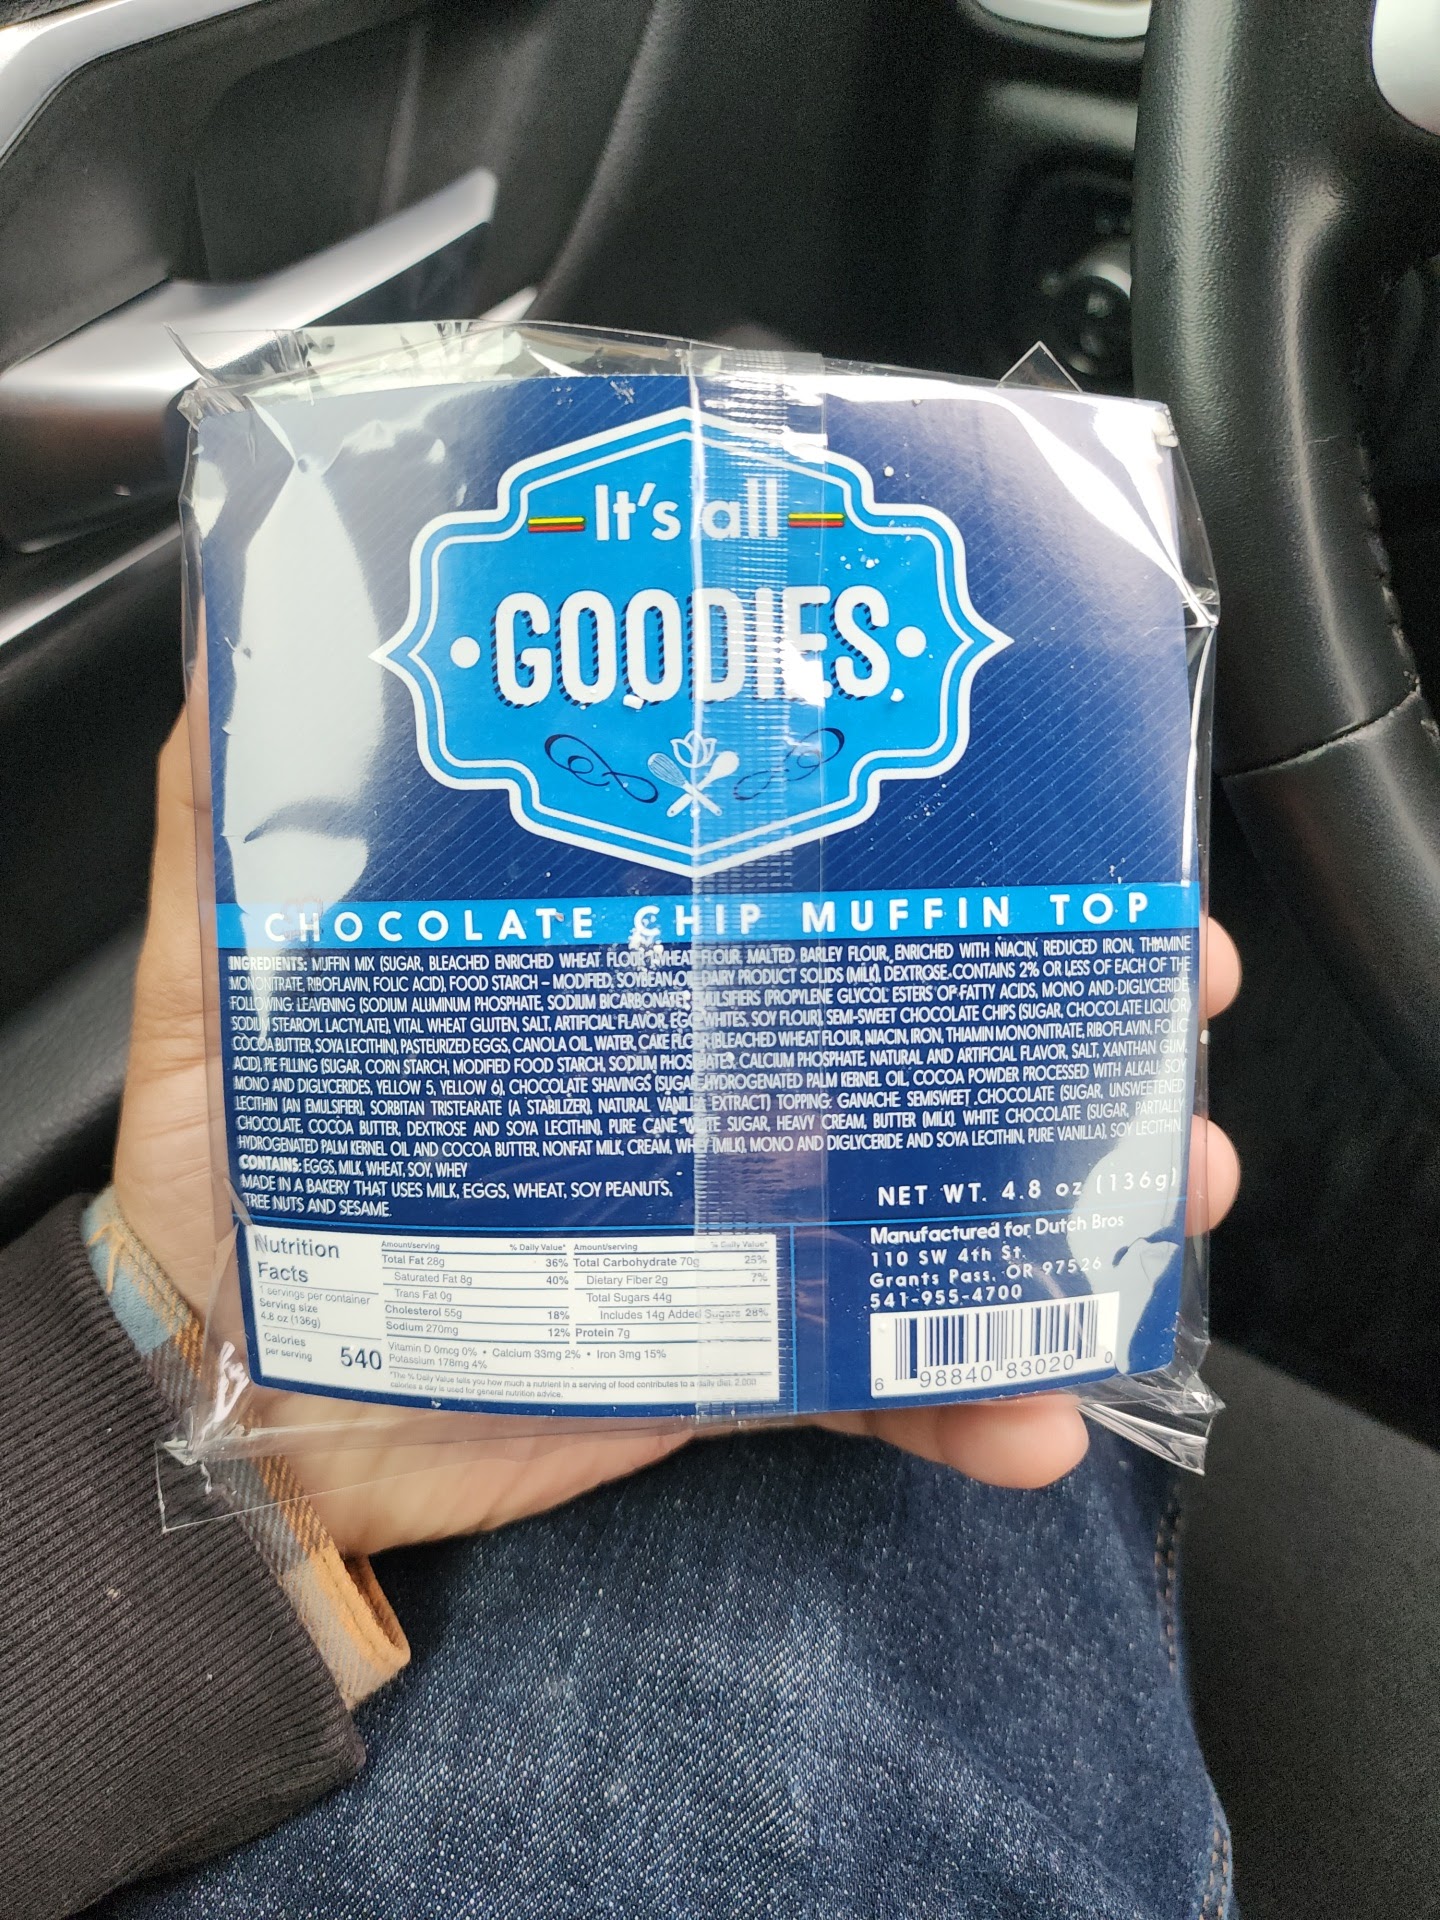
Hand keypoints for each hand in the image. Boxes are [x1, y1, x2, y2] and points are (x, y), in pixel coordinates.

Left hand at [114, 713, 1240, 1554]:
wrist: (224, 1407)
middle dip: (1053, 1001)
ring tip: (1163, 1192)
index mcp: (614, 977)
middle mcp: (691, 1085)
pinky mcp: (722, 1353)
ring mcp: (722, 1223)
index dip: (912, 835)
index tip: (1031, 801)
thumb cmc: (224, 1185)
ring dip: (1060, 1202)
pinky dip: (954, 1397)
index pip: (785, 882)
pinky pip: (863, 1378)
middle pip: (902, 1025)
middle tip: (1162, 984)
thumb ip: (232, 836)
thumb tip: (241, 656)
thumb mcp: (219, 987)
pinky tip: (1028, 1411)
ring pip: (928, 1199)